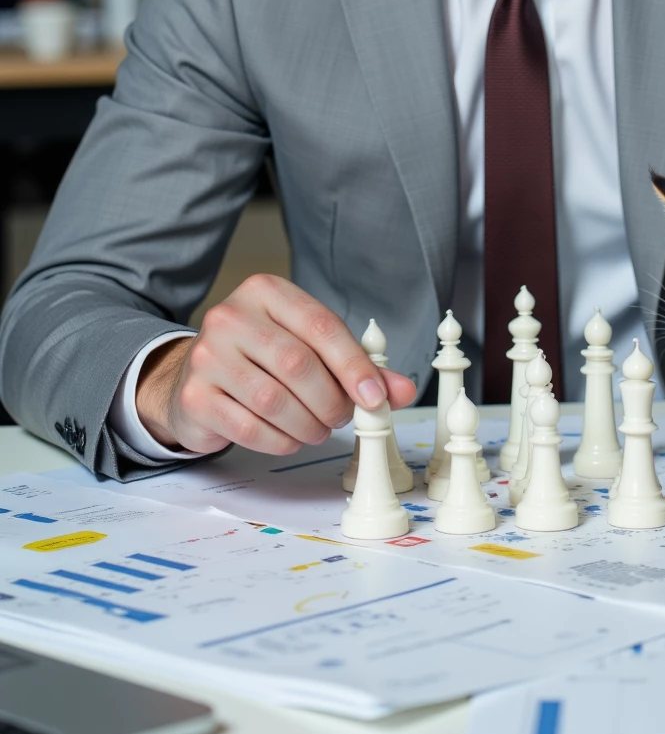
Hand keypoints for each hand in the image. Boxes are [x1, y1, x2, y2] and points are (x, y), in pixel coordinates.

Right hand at [136, 274, 417, 454]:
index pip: (320, 325)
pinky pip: (250, 428)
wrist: (194, 377)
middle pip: (297, 364)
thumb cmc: (261, 358)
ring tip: (317, 429)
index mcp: (266, 292)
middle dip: (330, 401)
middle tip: (342, 418)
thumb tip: (401, 391)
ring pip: (274, 400)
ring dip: (307, 425)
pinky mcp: (195, 395)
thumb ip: (355, 366)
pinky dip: (280, 441)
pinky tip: (289, 438)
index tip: (374, 397)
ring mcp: (207, 355)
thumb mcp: (307, 347)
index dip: (353, 365)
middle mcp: (231, 316)